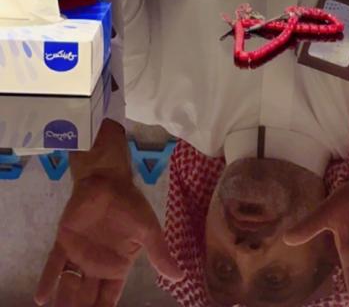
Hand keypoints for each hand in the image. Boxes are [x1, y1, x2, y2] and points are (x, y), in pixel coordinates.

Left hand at [34, 174, 183, 306]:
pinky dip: (47, 281)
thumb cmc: (130, 205)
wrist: (109, 179)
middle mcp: (96, 266)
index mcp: (117, 266)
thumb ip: (160, 254)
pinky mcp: (65, 243)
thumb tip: (180, 276)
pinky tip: (42, 298)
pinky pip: (54, 265)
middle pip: (87, 297)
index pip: (109, 296)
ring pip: (69, 286)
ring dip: (65, 302)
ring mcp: (79, 255)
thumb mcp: (149, 230)